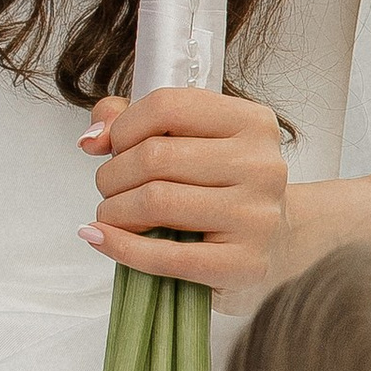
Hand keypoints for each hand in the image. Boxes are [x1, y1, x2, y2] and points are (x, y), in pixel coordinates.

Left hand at [79, 85, 288, 295]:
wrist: (277, 244)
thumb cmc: (222, 188)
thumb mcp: (188, 141)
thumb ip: (131, 123)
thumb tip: (93, 138)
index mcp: (251, 122)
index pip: (167, 106)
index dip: (124, 128)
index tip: (113, 147)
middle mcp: (261, 165)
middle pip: (154, 156)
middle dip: (112, 175)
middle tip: (109, 188)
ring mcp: (257, 216)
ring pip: (156, 201)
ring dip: (113, 210)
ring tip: (112, 214)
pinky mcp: (245, 263)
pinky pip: (166, 256)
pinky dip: (121, 247)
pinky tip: (101, 238)